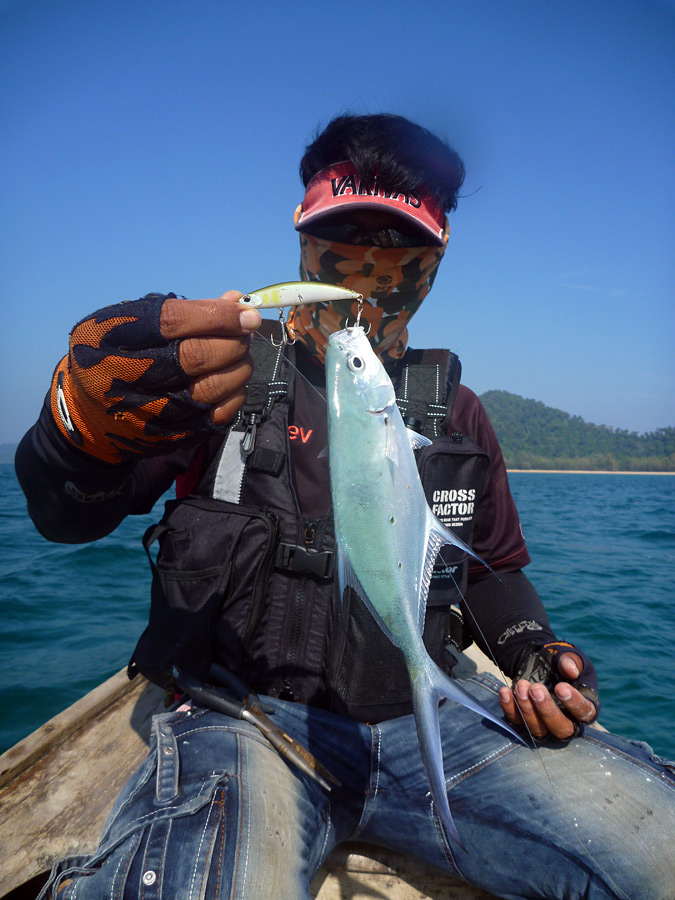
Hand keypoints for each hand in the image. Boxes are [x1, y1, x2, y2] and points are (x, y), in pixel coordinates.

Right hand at [50, 291, 260, 463]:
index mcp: (114, 337)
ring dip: (239, 366)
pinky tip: (231, 380)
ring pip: (214, 387)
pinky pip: (219, 414)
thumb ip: (182, 310)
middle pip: (197, 356)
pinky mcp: (172, 435)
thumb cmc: (115, 354)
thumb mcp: (128, 322)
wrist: (89, 416)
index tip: (244, 311)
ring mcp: (152, 410)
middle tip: (244, 332)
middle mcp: (130, 376)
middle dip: (233, 340)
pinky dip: (236, 394)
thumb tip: (236, 301)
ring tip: (239, 354)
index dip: (217, 314)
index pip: (174, 321)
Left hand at [499, 650, 598, 740]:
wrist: (540, 660)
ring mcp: (544, 724)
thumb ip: (571, 662)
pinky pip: (516, 721)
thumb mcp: (570, 656)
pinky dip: (509, 708)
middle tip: (536, 689)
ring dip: (527, 709)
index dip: (574, 703)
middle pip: (561, 728)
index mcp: (585, 706)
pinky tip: (505, 692)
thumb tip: (571, 671)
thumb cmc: (561, 661)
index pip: (584, 713)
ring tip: (521, 686)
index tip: (561, 687)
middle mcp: (567, 720)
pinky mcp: (525, 720)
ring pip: (538, 730)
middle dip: (547, 710)